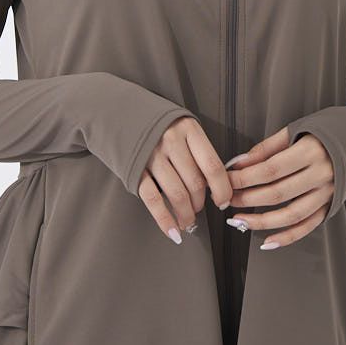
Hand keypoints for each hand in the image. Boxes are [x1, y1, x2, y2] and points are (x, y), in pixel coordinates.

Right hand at [138, 116, 233, 243]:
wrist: (122, 113)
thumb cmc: (161, 126)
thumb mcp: (185, 128)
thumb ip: (200, 151)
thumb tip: (218, 185)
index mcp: (189, 130)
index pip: (213, 166)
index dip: (222, 189)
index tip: (223, 201)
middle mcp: (171, 141)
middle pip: (195, 183)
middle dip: (201, 203)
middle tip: (200, 209)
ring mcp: (152, 156)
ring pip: (176, 194)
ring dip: (186, 214)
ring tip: (188, 221)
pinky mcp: (136, 169)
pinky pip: (153, 199)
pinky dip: (164, 219)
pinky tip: (173, 231)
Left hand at [223, 128, 334, 248]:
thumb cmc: (323, 132)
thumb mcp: (295, 130)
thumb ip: (266, 148)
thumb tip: (238, 163)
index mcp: (310, 152)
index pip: (270, 169)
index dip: (244, 178)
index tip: (225, 180)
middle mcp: (321, 175)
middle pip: (277, 193)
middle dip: (247, 198)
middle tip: (227, 198)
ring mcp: (327, 193)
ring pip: (291, 215)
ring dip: (261, 222)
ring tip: (238, 221)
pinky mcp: (331, 206)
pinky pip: (308, 226)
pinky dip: (287, 237)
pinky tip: (267, 242)